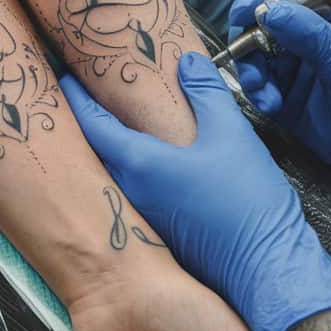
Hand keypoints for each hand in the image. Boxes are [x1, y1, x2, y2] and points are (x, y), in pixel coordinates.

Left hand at [62, 53, 330, 330]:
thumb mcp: (231, 133)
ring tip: (113, 119)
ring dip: (108, 147)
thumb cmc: (248, 203)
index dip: (75, 96)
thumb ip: (205, 91)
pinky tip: (148, 159)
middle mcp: (128, 191)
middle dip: (86, 120)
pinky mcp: (156, 230)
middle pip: (94, 149)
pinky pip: (131, 190)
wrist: (266, 268)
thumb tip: (187, 61)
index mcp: (139, 164)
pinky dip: (129, 169)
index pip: (91, 123)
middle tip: (82, 91)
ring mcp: (139, 214)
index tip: (64, 75)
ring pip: (113, 172)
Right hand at [228, 0, 330, 211]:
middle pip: (261, 12)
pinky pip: (254, 79)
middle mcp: (308, 28)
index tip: (250, 6)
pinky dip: (255, 90)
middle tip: (244, 49)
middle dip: (248, 31)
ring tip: (261, 88)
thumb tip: (270, 10)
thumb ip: (311, 35)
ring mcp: (291, 56)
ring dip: (250, 67)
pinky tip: (272, 103)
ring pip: (251, 47)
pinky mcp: (280, 86)